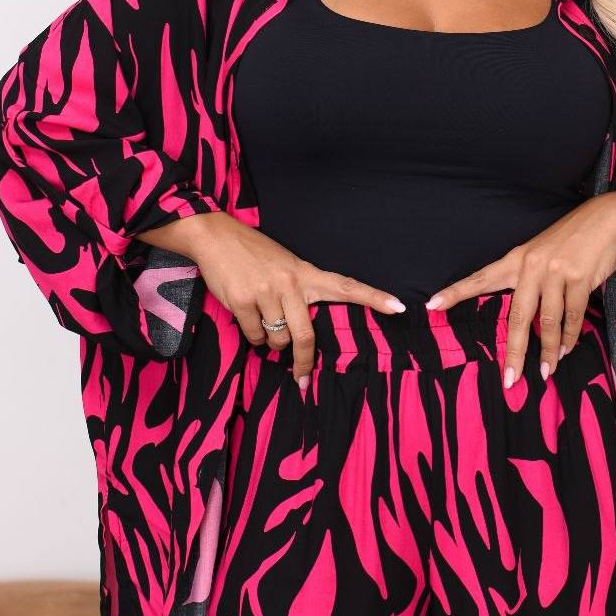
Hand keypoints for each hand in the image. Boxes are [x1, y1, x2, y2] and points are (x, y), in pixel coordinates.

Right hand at [180, 213, 405, 389]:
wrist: (216, 236)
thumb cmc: (254, 254)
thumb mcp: (285, 266)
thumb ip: (298, 292)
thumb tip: (299, 334)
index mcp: (306, 273)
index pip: (347, 286)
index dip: (374, 298)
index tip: (400, 307)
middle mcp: (291, 283)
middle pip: (306, 336)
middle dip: (304, 362)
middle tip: (302, 380)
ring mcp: (266, 291)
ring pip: (278, 339)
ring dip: (272, 341)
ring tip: (263, 320)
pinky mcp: (243, 300)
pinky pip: (254, 335)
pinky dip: (252, 335)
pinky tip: (246, 316)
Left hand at [424, 194, 615, 389]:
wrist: (605, 219)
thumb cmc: (569, 241)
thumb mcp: (540, 254)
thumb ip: (528, 281)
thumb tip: (525, 321)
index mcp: (516, 259)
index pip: (481, 278)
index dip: (456, 293)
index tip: (432, 305)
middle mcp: (531, 266)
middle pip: (517, 317)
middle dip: (513, 352)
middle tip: (509, 379)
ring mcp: (555, 272)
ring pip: (548, 322)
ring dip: (548, 351)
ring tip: (547, 370)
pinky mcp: (579, 278)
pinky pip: (572, 317)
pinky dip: (569, 337)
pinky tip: (566, 349)